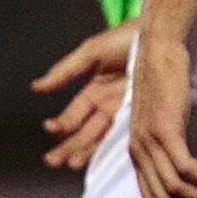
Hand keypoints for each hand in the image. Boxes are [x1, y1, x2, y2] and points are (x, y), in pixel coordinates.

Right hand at [35, 22, 138, 171]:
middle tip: (54, 161)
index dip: (61, 123)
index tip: (51, 129)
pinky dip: (118, 148)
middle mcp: (109, 106)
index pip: (73, 115)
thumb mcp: (91, 52)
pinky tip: (108, 160)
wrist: (160, 33)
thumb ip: (65, 71)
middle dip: (68, 147)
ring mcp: (127, 112)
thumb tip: (36, 87)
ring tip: (73, 164)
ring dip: (87, 151)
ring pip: (104, 138)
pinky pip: (129, 134)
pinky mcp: (145, 115)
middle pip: (85, 132)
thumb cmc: (125, 38)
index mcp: (95, 92)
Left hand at [125, 23, 196, 197]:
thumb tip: (182, 165)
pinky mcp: (166, 131)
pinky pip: (186, 168)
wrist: (157, 53)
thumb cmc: (161, 83)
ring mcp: (151, 143)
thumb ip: (163, 144)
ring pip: (175, 188)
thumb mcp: (158, 120)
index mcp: (136, 152)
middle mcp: (140, 152)